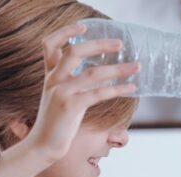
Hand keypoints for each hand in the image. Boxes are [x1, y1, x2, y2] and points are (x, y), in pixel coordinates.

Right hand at [24, 23, 139, 163]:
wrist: (43, 146)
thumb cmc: (56, 123)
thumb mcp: (59, 97)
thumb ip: (71, 83)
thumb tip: (99, 75)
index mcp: (50, 76)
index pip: (49, 45)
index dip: (65, 32)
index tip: (82, 26)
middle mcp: (54, 80)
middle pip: (75, 52)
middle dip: (99, 44)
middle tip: (119, 43)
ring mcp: (61, 92)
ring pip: (93, 73)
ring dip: (118, 69)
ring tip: (136, 67)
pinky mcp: (71, 106)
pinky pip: (98, 93)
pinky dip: (118, 89)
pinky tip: (132, 87)